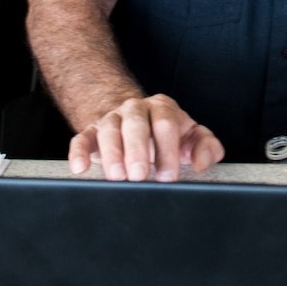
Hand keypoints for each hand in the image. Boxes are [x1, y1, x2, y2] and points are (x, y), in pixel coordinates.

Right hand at [69, 93, 223, 181]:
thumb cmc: (166, 136)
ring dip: (112, 153)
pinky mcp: (92, 132)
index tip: (168, 176)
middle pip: (135, 123)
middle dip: (137, 149)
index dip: (167, 150)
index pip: (165, 123)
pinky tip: (80, 168)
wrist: (135, 124)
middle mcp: (136, 109)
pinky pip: (82, 138)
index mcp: (163, 108)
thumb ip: (206, 147)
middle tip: (140, 176)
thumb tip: (200, 161)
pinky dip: (79, 152)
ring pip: (109, 129)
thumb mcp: (191, 138)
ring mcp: (112, 119)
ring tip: (117, 177)